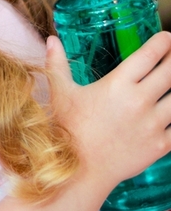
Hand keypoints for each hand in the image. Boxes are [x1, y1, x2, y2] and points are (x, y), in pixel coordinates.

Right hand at [46, 32, 170, 192]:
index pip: (150, 54)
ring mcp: (152, 124)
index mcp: (118, 84)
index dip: (164, 42)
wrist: (79, 172)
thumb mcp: (61, 93)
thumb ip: (58, 64)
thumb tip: (52, 40)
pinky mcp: (160, 145)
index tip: (167, 38)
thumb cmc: (68, 130)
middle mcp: (139, 101)